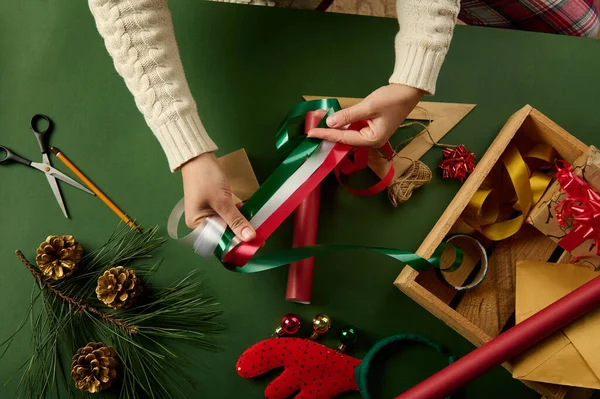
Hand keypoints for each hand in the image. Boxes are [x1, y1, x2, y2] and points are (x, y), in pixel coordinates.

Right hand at [181, 153, 255, 240]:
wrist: (199, 156)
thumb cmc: (205, 178)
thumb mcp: (222, 201)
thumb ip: (236, 220)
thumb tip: (248, 237)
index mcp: (197, 224)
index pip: (217, 241)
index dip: (234, 245)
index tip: (251, 247)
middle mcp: (201, 221)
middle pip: (224, 234)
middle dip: (240, 236)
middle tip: (259, 240)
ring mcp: (209, 213)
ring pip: (228, 224)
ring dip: (242, 226)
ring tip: (259, 231)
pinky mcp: (216, 205)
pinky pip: (229, 215)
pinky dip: (239, 216)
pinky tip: (252, 219)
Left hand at [307, 84, 423, 146]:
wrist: (409, 91)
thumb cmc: (392, 99)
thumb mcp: (369, 106)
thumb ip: (348, 115)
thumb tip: (330, 122)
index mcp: (373, 140)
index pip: (344, 138)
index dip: (327, 135)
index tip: (311, 133)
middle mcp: (371, 140)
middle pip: (345, 139)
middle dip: (328, 133)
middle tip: (310, 129)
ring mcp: (371, 134)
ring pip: (347, 133)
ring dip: (333, 127)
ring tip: (317, 121)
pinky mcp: (370, 127)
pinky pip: (352, 127)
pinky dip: (342, 122)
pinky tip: (331, 118)